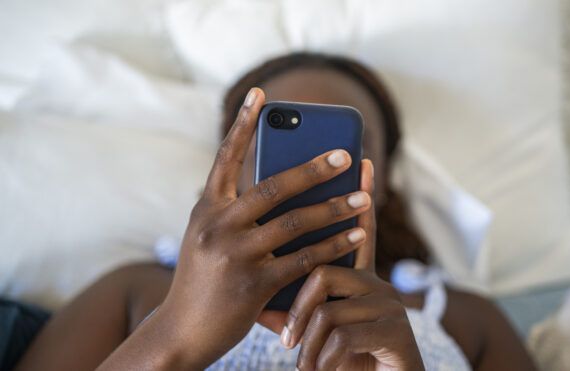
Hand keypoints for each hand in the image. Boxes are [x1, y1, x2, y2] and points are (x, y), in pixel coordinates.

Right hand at [99, 87, 372, 369]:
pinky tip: (356, 234)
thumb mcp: (208, 238)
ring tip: (365, 196)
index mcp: (206, 208)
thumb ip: (234, 212)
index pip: (225, 157)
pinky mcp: (254, 284)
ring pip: (295, 222)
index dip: (242, 124)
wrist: (180, 332)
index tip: (260, 94)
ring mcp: (235, 254)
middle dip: (314, 168)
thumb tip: (281, 184)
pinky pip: (304, 259)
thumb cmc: (202, 280)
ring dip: (335, 208)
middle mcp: (217, 225)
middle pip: (274, 186)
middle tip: (346, 153)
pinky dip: (334, 245)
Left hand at [282, 160, 425, 370]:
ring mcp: (390, 307)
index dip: (359, 199)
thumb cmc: (348, 359)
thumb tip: (264, 283)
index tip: (361, 164)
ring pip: (329, 308)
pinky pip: (342, 336)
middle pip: (326, 270)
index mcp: (360, 279)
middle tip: (287, 339)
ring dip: (310, 344)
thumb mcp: (322, 329)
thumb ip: (301, 302)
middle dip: (301, 310)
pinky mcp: (397, 332)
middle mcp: (379, 285)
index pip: (356, 230)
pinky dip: (323, 359)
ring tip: (304, 366)